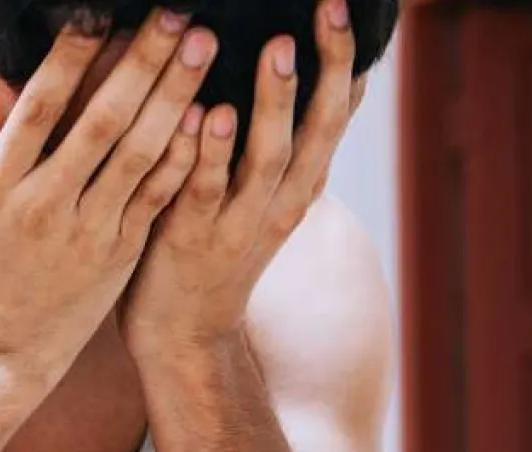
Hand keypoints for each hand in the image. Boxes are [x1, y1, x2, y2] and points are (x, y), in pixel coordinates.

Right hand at [0, 10, 215, 383]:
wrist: (2, 348)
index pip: (37, 109)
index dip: (69, 57)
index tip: (97, 12)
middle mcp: (43, 207)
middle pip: (100, 122)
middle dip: (141, 63)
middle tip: (174, 14)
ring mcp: (87, 233)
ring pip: (139, 154)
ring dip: (176, 96)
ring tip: (202, 46)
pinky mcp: (120, 253)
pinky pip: (158, 196)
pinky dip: (185, 155)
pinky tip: (211, 114)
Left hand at [121, 0, 368, 359]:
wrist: (182, 338)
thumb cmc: (213, 254)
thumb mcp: (260, 200)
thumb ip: (277, 147)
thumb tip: (297, 82)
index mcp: (298, 187)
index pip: (335, 116)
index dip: (345, 64)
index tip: (348, 10)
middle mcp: (279, 202)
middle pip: (316, 128)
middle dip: (324, 68)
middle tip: (329, 11)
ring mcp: (236, 223)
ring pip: (265, 157)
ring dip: (272, 102)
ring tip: (275, 49)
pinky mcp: (188, 240)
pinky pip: (200, 190)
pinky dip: (205, 152)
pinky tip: (203, 113)